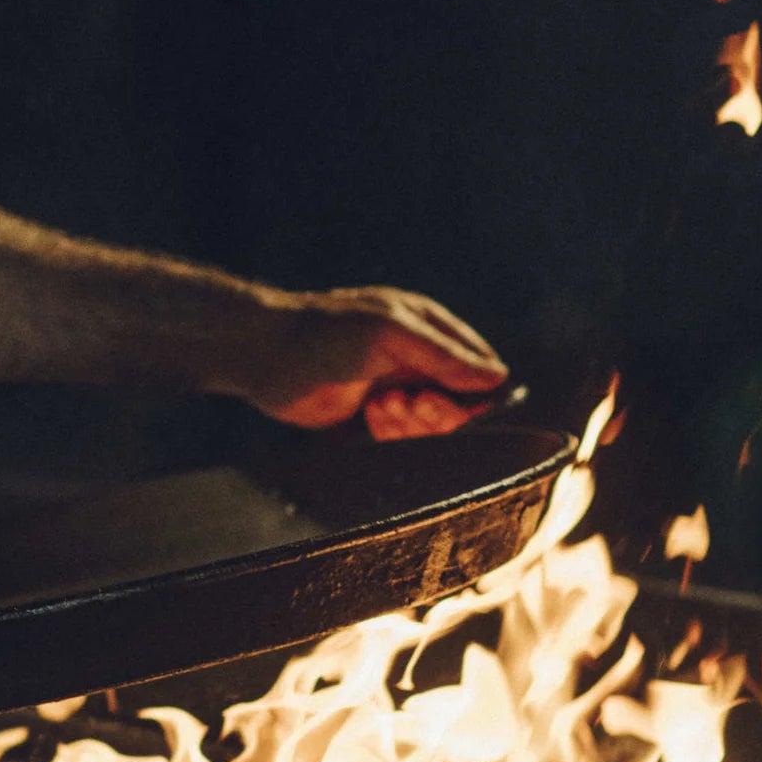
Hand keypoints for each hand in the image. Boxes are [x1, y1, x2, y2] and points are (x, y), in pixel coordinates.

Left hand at [250, 286, 506, 439]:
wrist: (265, 356)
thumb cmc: (326, 333)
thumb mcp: (390, 333)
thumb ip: (444, 356)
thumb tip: (496, 378)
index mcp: (428, 326)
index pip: (479, 366)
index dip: (472, 391)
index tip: (443, 399)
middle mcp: (417, 356)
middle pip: (459, 401)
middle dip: (437, 410)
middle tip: (406, 403)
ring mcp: (395, 385)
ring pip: (432, 422)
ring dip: (412, 422)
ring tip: (380, 406)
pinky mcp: (373, 413)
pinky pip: (404, 435)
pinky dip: (393, 431)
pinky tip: (371, 415)